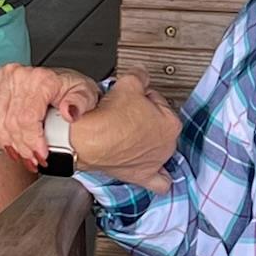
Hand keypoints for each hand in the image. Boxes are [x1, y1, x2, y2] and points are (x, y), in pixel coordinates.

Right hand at [0, 62, 100, 167]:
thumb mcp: (86, 96)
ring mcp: (6, 75)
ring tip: (17, 153)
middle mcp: (21, 75)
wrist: (68, 83)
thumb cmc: (74, 90)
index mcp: (42, 79)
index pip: (28, 117)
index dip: (33, 141)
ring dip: (4, 138)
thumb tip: (68, 112)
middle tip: (33, 160)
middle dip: (22, 146)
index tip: (41, 155)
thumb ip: (79, 104)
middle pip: (12, 120)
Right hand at [68, 73, 179, 190]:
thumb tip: (141, 74)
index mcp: (170, 123)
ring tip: (130, 134)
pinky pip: (159, 182)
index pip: (158, 101)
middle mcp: (167, 145)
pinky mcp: (142, 176)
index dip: (142, 96)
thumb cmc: (107, 118)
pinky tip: (156, 171)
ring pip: (159, 149)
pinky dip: (159, 177)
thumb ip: (140, 76)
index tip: (131, 98)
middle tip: (126, 114)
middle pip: (157, 124)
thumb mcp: (128, 84)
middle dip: (144, 117)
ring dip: (148, 141)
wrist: (86, 140)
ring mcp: (155, 162)